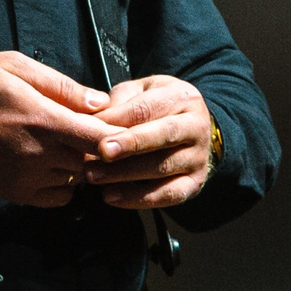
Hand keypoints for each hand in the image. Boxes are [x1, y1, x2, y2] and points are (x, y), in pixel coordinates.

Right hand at [0, 51, 123, 207]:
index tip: (117, 123)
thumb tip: (99, 102)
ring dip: (79, 162)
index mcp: (42, 119)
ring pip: (77, 178)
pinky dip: (63, 183)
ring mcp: (27, 178)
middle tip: (87, 128)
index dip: (116, 132)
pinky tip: (51, 163)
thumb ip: (59, 84)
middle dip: (96, 145)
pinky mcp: (16, 193)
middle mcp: (39, 154)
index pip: (100, 137)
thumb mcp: (12, 66)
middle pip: (92, 159)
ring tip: (66, 143)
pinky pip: (58, 197)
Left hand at [82, 75, 214, 210]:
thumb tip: (93, 120)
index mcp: (181, 97)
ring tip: (94, 176)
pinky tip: (112, 196)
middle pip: (163, 135)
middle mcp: (196, 126)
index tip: (92, 127)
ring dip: (125, 174)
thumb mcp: (138, 92)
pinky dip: (139, 198)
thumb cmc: (154, 106)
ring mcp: (199, 157)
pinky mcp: (196, 183)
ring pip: (163, 167)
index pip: (147, 108)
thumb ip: (118, 103)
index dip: (118, 118)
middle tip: (102, 152)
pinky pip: (169, 194)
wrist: (189, 128)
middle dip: (131, 144)